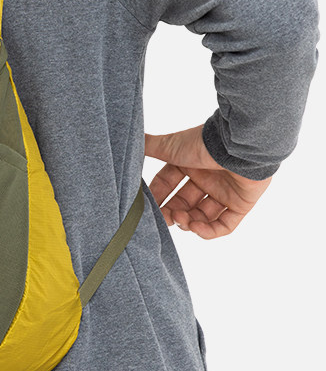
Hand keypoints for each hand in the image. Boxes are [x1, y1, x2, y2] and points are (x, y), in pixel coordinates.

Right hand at [144, 125, 272, 238]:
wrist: (239, 147)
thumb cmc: (203, 144)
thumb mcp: (170, 146)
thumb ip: (150, 146)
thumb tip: (129, 139)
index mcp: (189, 164)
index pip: (168, 185)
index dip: (158, 197)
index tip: (146, 208)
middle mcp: (206, 178)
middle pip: (184, 203)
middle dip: (172, 212)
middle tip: (166, 218)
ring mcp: (225, 192)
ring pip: (202, 216)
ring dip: (189, 222)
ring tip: (183, 220)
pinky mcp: (241, 204)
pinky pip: (224, 225)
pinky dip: (209, 231)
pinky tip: (196, 227)